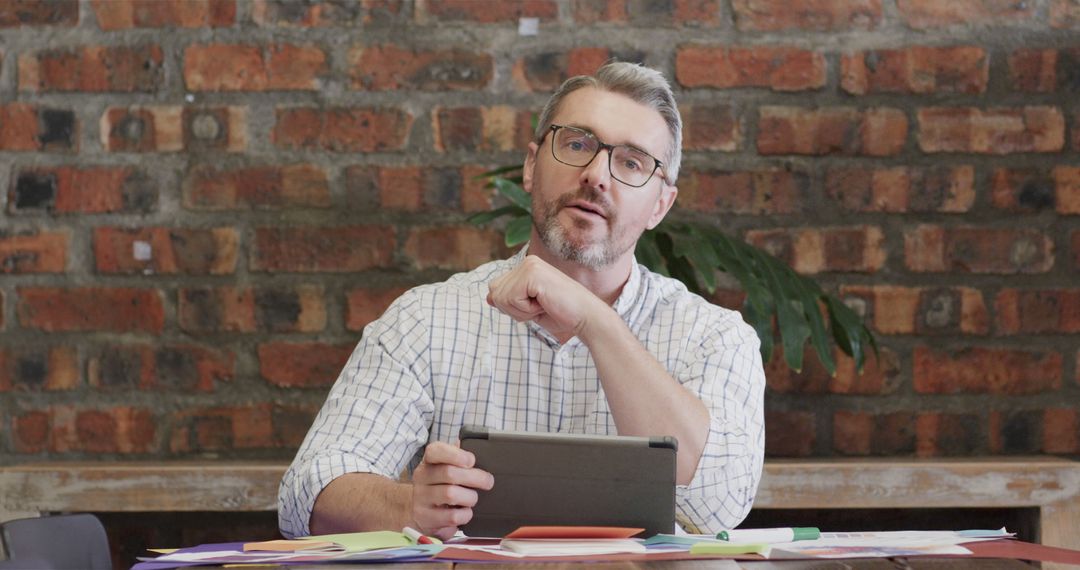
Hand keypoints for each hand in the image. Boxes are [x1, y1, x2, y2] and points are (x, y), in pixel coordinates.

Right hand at [410, 441, 493, 539]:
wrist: (419, 512)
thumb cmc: (440, 486)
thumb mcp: (445, 468)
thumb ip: (458, 457)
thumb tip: (475, 447)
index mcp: (428, 461)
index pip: (435, 451)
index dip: (455, 454)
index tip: (471, 460)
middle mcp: (422, 478)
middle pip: (449, 473)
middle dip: (475, 478)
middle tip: (488, 482)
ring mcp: (421, 498)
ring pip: (451, 494)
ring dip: (469, 497)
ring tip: (472, 499)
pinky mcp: (426, 518)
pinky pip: (452, 516)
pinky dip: (465, 515)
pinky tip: (464, 512)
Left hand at [487, 255, 605, 339]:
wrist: (585, 317)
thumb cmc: (561, 314)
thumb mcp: (529, 309)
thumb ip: (510, 300)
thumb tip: (488, 297)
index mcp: (526, 267)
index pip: (496, 289)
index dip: (511, 306)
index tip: (536, 306)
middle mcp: (527, 262)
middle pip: (495, 293)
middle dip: (514, 309)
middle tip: (540, 307)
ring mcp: (530, 265)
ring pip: (501, 297)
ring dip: (521, 311)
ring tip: (543, 305)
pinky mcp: (532, 274)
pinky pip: (512, 299)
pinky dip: (525, 310)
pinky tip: (544, 304)